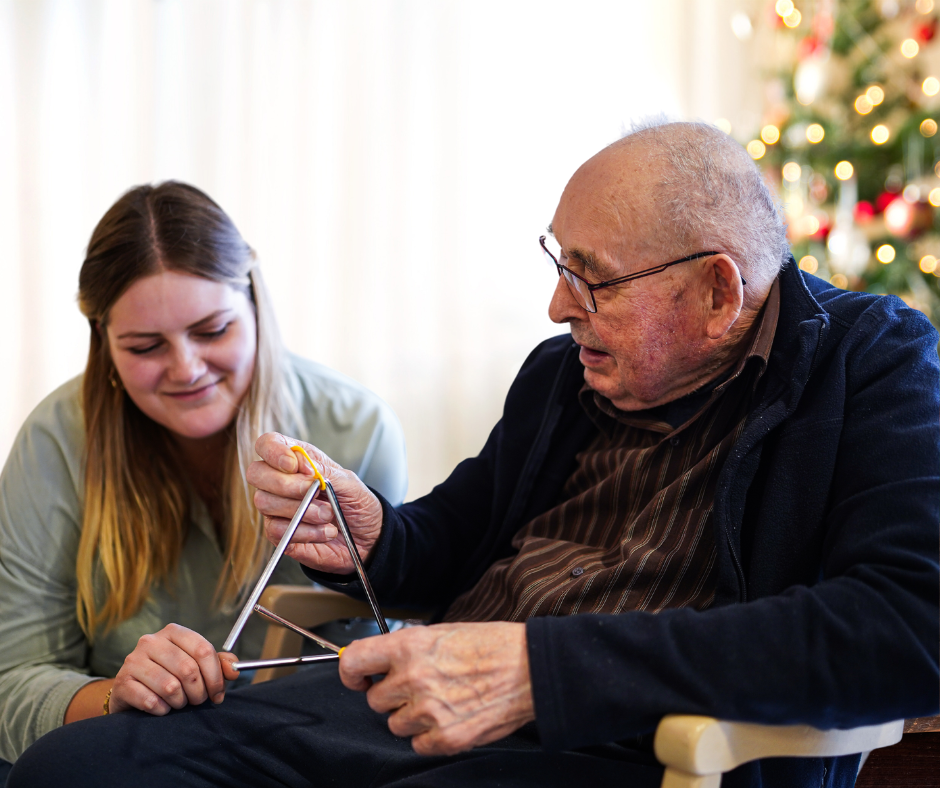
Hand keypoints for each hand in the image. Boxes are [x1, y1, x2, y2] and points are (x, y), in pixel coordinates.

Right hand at [108, 623, 239, 714]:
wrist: (131, 691)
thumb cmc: (168, 675)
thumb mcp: (195, 665)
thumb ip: (218, 664)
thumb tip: (235, 669)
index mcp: (173, 632)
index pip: (203, 650)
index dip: (215, 676)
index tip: (218, 694)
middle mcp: (151, 641)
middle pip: (188, 669)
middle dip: (199, 692)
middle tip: (198, 701)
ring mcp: (133, 660)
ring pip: (170, 687)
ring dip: (180, 702)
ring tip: (178, 703)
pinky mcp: (122, 682)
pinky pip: (151, 701)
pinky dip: (162, 710)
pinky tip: (162, 708)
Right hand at [248, 432, 383, 572]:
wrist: (367, 536)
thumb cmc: (356, 503)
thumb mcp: (349, 481)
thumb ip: (324, 470)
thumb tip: (302, 467)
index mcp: (297, 460)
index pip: (268, 444)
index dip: (274, 452)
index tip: (293, 466)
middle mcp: (280, 482)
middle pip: (256, 472)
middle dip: (286, 484)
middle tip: (314, 492)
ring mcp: (276, 508)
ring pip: (264, 502)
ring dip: (302, 510)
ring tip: (327, 514)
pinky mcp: (279, 533)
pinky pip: (276, 530)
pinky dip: (305, 532)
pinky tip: (324, 531)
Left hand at [339, 622, 534, 755]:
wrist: (530, 668)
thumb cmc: (492, 645)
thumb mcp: (443, 631)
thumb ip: (408, 648)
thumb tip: (383, 661)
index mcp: (410, 646)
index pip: (354, 661)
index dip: (351, 672)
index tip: (357, 677)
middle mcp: (413, 678)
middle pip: (375, 700)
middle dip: (392, 696)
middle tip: (418, 686)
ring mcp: (429, 711)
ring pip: (395, 724)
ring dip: (412, 717)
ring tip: (441, 700)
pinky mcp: (446, 738)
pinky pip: (418, 745)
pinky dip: (430, 736)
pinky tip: (450, 717)